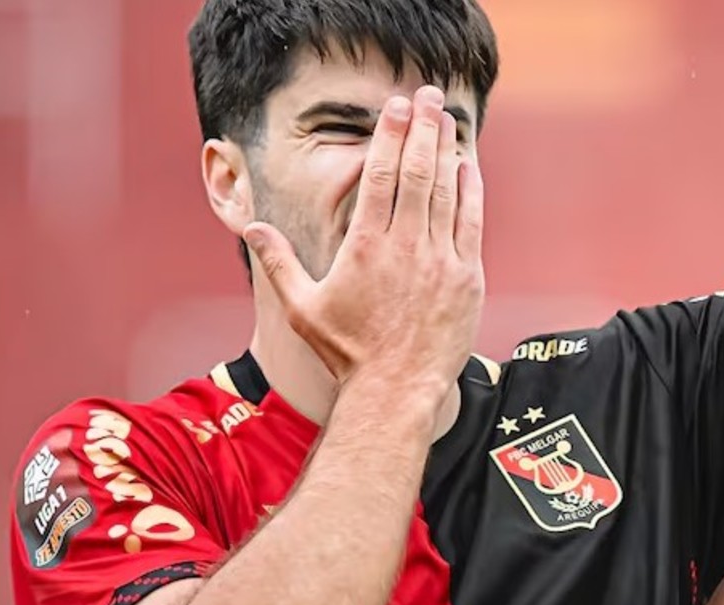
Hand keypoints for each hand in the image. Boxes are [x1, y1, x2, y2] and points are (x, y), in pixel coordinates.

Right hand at [244, 86, 484, 392]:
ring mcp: (440, 261)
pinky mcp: (467, 278)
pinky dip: (470, 191)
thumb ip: (278, 262)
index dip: (389, 135)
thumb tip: (253, 226)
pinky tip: (467, 166)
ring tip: (447, 118)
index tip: (396, 106)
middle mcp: (406, 247)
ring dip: (446, 149)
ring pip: (445, 192)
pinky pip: (471, 223)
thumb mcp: (302, 307)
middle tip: (428, 96)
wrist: (396, 390)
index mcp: (365, 247)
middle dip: (423, 129)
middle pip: (416, 172)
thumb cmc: (346, 352)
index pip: (380, 176)